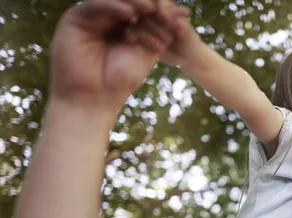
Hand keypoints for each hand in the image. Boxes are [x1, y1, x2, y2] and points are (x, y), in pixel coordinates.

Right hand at [49, 0, 189, 112]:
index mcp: (123, 27)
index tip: (180, 15)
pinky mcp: (75, 18)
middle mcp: (107, 20)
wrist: (93, 99)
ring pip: (113, 1)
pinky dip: (113, 6)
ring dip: (133, 2)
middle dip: (148, 5)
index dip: (160, 11)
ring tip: (150, 8)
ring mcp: (91, 18)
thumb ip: (159, 30)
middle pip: (128, 3)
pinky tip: (129, 13)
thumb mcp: (146, 52)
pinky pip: (96, 6)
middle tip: (163, 10)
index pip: (143, 11)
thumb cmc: (120, 81)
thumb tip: (179, 10)